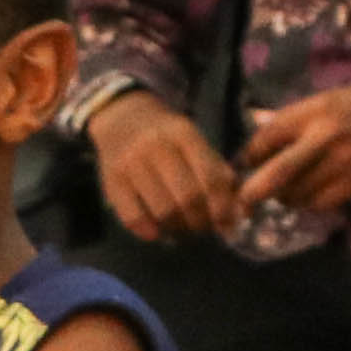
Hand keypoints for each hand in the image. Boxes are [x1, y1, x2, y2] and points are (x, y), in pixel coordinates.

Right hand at [92, 90, 244, 247]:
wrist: (121, 117)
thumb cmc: (167, 136)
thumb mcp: (195, 142)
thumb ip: (217, 172)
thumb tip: (238, 212)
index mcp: (184, 135)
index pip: (211, 178)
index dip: (222, 208)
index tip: (227, 225)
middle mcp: (156, 147)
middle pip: (187, 198)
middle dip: (200, 222)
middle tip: (202, 228)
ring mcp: (131, 163)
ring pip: (162, 211)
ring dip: (177, 229)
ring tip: (182, 230)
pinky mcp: (111, 180)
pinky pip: (131, 216)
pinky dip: (148, 231)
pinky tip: (157, 232)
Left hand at [234, 67, 350, 218]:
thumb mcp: (334, 96)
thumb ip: (297, 114)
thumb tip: (259, 125)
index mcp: (316, 109)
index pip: (268, 136)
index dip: (250, 154)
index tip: (246, 162)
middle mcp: (325, 136)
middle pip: (276, 173)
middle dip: (252, 191)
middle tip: (240, 202)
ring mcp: (343, 163)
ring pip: (298, 193)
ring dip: (284, 197)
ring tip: (284, 193)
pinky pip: (322, 202)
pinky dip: (310, 202)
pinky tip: (309, 195)